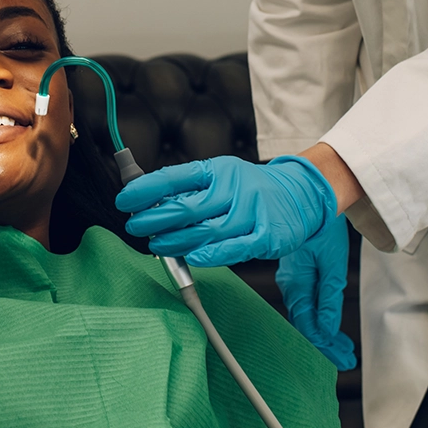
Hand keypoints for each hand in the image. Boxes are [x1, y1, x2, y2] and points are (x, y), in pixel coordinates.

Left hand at [115, 154, 336, 265]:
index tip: (124, 200)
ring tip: (156, 245)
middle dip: (154, 218)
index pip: (174, 177)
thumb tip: (148, 203)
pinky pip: (235, 248)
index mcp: (217, 169)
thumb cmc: (250, 188)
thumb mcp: (219, 176)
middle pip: (186, 206)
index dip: (146, 189)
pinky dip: (211, 254)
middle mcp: (234, 187)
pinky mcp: (269, 235)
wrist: (303, 191)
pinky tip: (192, 258)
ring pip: (206, 230)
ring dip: (176, 240)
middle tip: (135, 226)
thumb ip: (189, 190)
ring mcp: (252, 211)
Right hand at [276, 215, 357, 369]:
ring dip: (324, 332)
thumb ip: (329, 298)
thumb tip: (328, 329)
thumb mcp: (332, 263)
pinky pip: (305, 303)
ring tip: (344, 347)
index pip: (309, 325)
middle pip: (306, 324)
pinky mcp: (296, 274)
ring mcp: (292, 279)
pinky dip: (319, 317)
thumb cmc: (322, 226)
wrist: (311, 197)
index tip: (344, 360)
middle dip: (326, 345)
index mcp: (296, 283)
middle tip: (347, 360)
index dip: (326, 346)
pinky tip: (329, 324)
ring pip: (306, 315)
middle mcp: (290, 284)